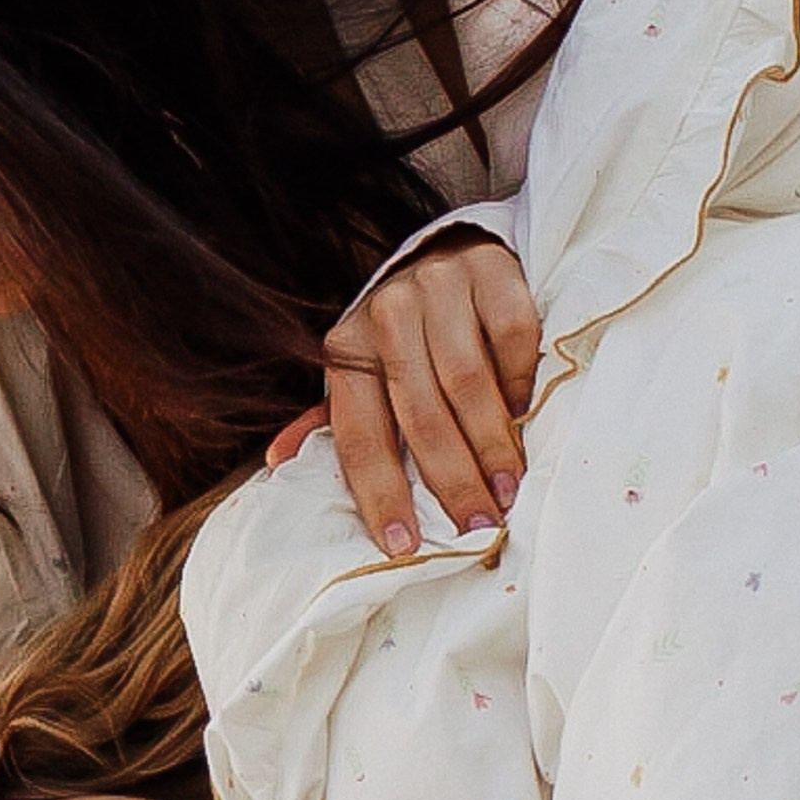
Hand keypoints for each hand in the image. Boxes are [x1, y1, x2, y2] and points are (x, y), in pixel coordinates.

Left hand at [269, 232, 541, 557]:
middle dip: (452, 480)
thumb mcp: (362, 373)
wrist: (450, 254)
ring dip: (491, 445)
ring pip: (467, 382)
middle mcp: (386, 315)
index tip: (404, 545)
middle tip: (478, 526)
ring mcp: (439, 288)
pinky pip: (510, 338)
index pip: (359, 436)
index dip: (380, 494)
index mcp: (346, 351)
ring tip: (508, 490)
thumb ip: (331, 420)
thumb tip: (276, 462)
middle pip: (421, 415)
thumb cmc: (403, 337)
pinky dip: (519, 382)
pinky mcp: (491, 274)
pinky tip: (524, 416)